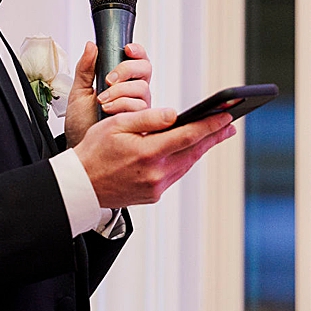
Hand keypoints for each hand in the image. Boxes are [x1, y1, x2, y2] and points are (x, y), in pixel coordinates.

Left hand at [63, 39, 152, 144]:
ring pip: (142, 88)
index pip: (137, 59)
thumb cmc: (80, 123)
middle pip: (145, 69)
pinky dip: (123, 106)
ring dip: (120, 91)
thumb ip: (85, 68)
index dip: (136, 51)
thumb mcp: (79, 92)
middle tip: (109, 79)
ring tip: (103, 100)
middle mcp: (134, 92)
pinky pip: (140, 107)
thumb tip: (91, 46)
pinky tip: (109, 110)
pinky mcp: (141, 123)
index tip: (127, 49)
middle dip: (127, 70)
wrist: (80, 149)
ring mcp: (139, 108)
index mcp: (122, 81)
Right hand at [72, 101, 235, 206]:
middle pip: (193, 151)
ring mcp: (155, 187)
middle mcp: (155, 174)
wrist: (80, 186)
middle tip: (230, 125)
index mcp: (148, 153)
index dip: (210, 125)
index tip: (227, 116)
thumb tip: (175, 115)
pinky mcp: (152, 196)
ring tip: (215, 135)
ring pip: (186, 164)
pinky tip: (189, 151)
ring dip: (201, 149)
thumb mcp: (117, 125)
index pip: (188, 136)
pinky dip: (185, 161)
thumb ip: (148, 118)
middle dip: (213, 136)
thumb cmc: (95, 151)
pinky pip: (175, 174)